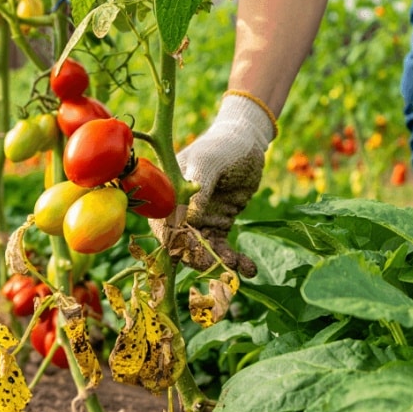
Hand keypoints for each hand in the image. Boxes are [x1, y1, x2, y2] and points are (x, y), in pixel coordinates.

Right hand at [151, 94, 273, 277]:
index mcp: (168, 193)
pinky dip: (234, 260)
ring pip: (202, 250)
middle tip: (219, 267)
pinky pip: (222, 249)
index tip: (192, 254)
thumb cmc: (223, 147)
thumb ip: (198, 192)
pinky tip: (248, 268)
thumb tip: (187, 223)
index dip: (175, 242)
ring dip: (219, 263)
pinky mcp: (217, 225)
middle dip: (199, 258)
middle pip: (182, 243)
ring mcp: (198, 220)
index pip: (164, 224)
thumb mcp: (209, 164)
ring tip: (238, 268)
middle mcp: (179, 210)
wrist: (247, 143)